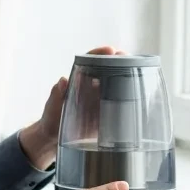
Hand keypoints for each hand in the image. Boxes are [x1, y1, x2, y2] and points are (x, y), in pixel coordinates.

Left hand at [20, 46, 125, 168]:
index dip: (99, 54)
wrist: (55, 139)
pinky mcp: (109, 113)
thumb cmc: (51, 120)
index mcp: (78, 82)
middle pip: (108, 69)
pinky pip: (122, 102)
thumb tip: (63, 79)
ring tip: (136, 70)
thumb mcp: (52, 107)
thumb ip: (56, 95)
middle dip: (119, 60)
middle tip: (127, 57)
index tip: (109, 49)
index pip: (90, 62)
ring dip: (128, 75)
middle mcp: (92, 87)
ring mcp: (102, 99)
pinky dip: (131, 96)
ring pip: (118, 83)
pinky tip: (138, 93)